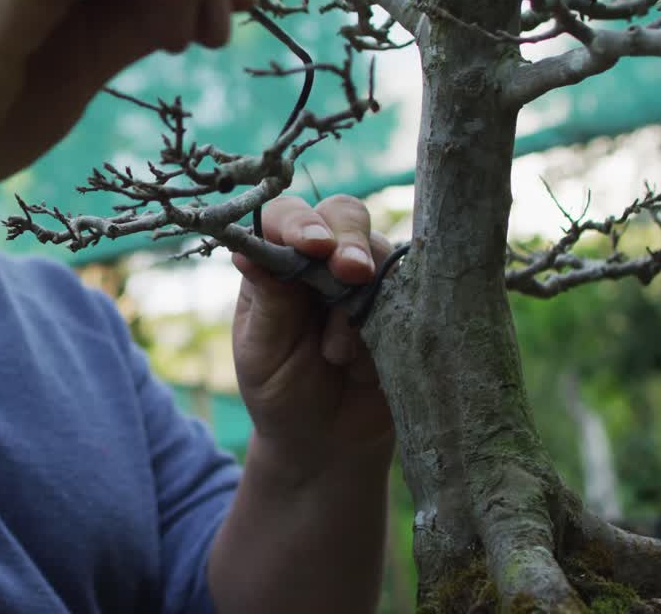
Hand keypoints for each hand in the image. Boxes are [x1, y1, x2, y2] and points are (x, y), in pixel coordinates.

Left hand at [231, 195, 395, 478]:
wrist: (328, 444)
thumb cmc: (282, 394)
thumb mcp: (262, 354)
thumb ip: (266, 303)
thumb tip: (246, 253)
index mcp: (278, 264)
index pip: (286, 218)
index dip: (299, 223)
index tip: (310, 246)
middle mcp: (324, 261)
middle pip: (343, 215)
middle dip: (348, 239)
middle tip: (350, 273)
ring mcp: (369, 280)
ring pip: (381, 251)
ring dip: (364, 294)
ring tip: (337, 355)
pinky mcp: (404, 305)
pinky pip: (413, 289)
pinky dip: (395, 316)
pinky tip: (370, 358)